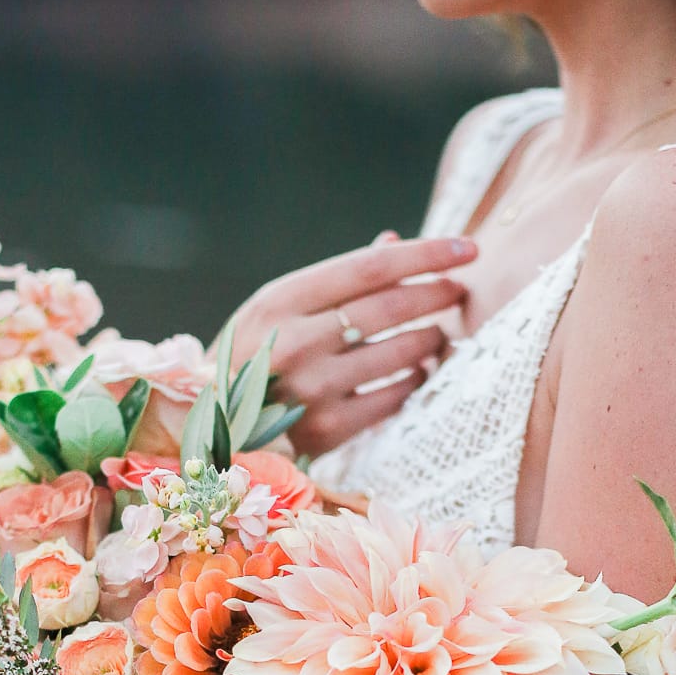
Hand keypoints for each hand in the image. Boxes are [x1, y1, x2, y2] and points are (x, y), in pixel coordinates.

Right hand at [228, 230, 477, 457]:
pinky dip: (413, 380)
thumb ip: (337, 279)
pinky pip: (393, 399)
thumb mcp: (278, 307)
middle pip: (392, 308)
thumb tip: (393, 242)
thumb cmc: (252, 354)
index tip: (467, 248)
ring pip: (401, 354)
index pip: (371, 267)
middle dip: (438, 294)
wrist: (208, 427)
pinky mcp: (325, 432)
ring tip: (438, 334)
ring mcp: (311, 390)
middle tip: (459, 290)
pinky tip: (416, 372)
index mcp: (281, 301)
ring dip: (432, 339)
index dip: (426, 254)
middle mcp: (295, 343)